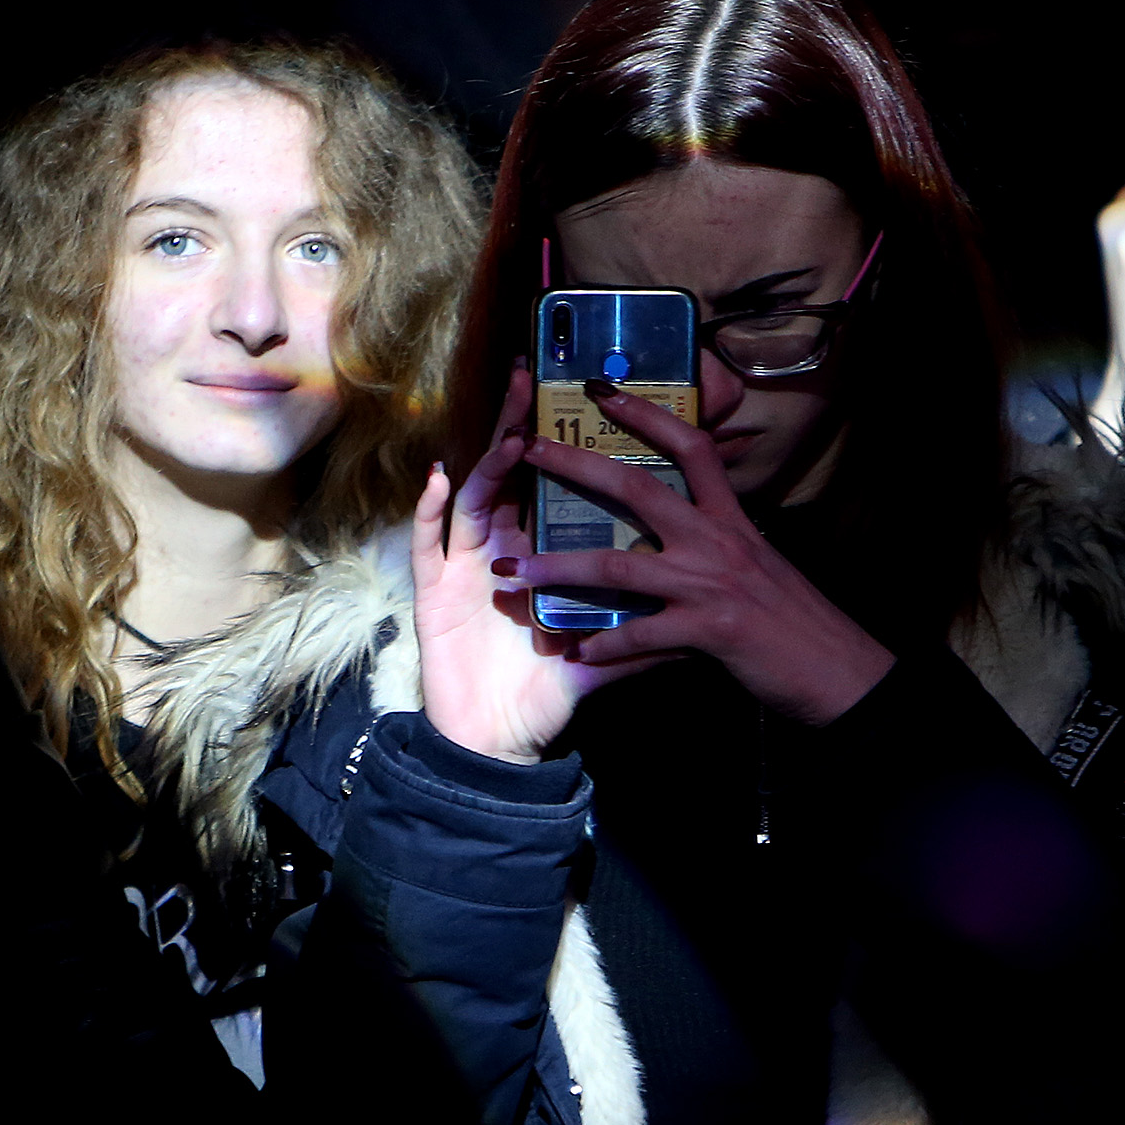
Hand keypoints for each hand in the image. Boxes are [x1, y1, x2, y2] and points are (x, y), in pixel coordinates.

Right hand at [415, 366, 656, 763]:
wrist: (497, 745)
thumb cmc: (545, 696)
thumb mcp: (601, 661)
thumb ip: (642, 640)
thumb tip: (697, 624)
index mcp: (540, 558)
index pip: (551, 490)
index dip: (565, 446)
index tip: (587, 404)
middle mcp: (501, 552)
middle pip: (509, 477)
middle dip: (519, 426)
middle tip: (532, 379)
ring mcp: (464, 569)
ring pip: (473, 500)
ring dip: (490, 463)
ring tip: (514, 433)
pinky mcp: (433, 596)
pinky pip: (426, 546)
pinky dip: (429, 511)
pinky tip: (438, 480)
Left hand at [507, 383, 894, 723]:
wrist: (837, 671)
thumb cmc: (797, 621)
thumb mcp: (760, 564)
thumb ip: (720, 542)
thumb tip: (684, 529)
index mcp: (731, 519)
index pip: (690, 447)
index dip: (647, 414)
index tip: (604, 390)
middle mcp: (718, 540)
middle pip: (638, 488)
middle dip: (576, 467)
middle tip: (528, 449)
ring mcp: (711, 584)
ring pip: (619, 566)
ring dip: (562, 569)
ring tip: (517, 572)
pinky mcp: (709, 631)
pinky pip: (642, 635)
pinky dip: (607, 645)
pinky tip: (578, 652)